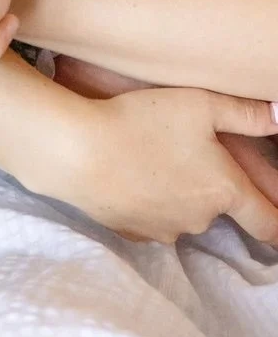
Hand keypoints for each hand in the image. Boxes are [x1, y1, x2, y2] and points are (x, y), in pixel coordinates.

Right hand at [54, 56, 277, 213]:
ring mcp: (164, 230)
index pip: (269, 224)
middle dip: (209, 187)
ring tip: (150, 158)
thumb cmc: (142, 122)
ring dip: (176, 193)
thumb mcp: (199, 104)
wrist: (77, 151)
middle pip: (218, 210)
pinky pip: (150, 217)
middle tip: (185, 152)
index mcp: (224, 191)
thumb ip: (246, 113)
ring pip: (182, 213)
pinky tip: (127, 172)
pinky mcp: (131, 232)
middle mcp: (200, 219)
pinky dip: (146, 200)